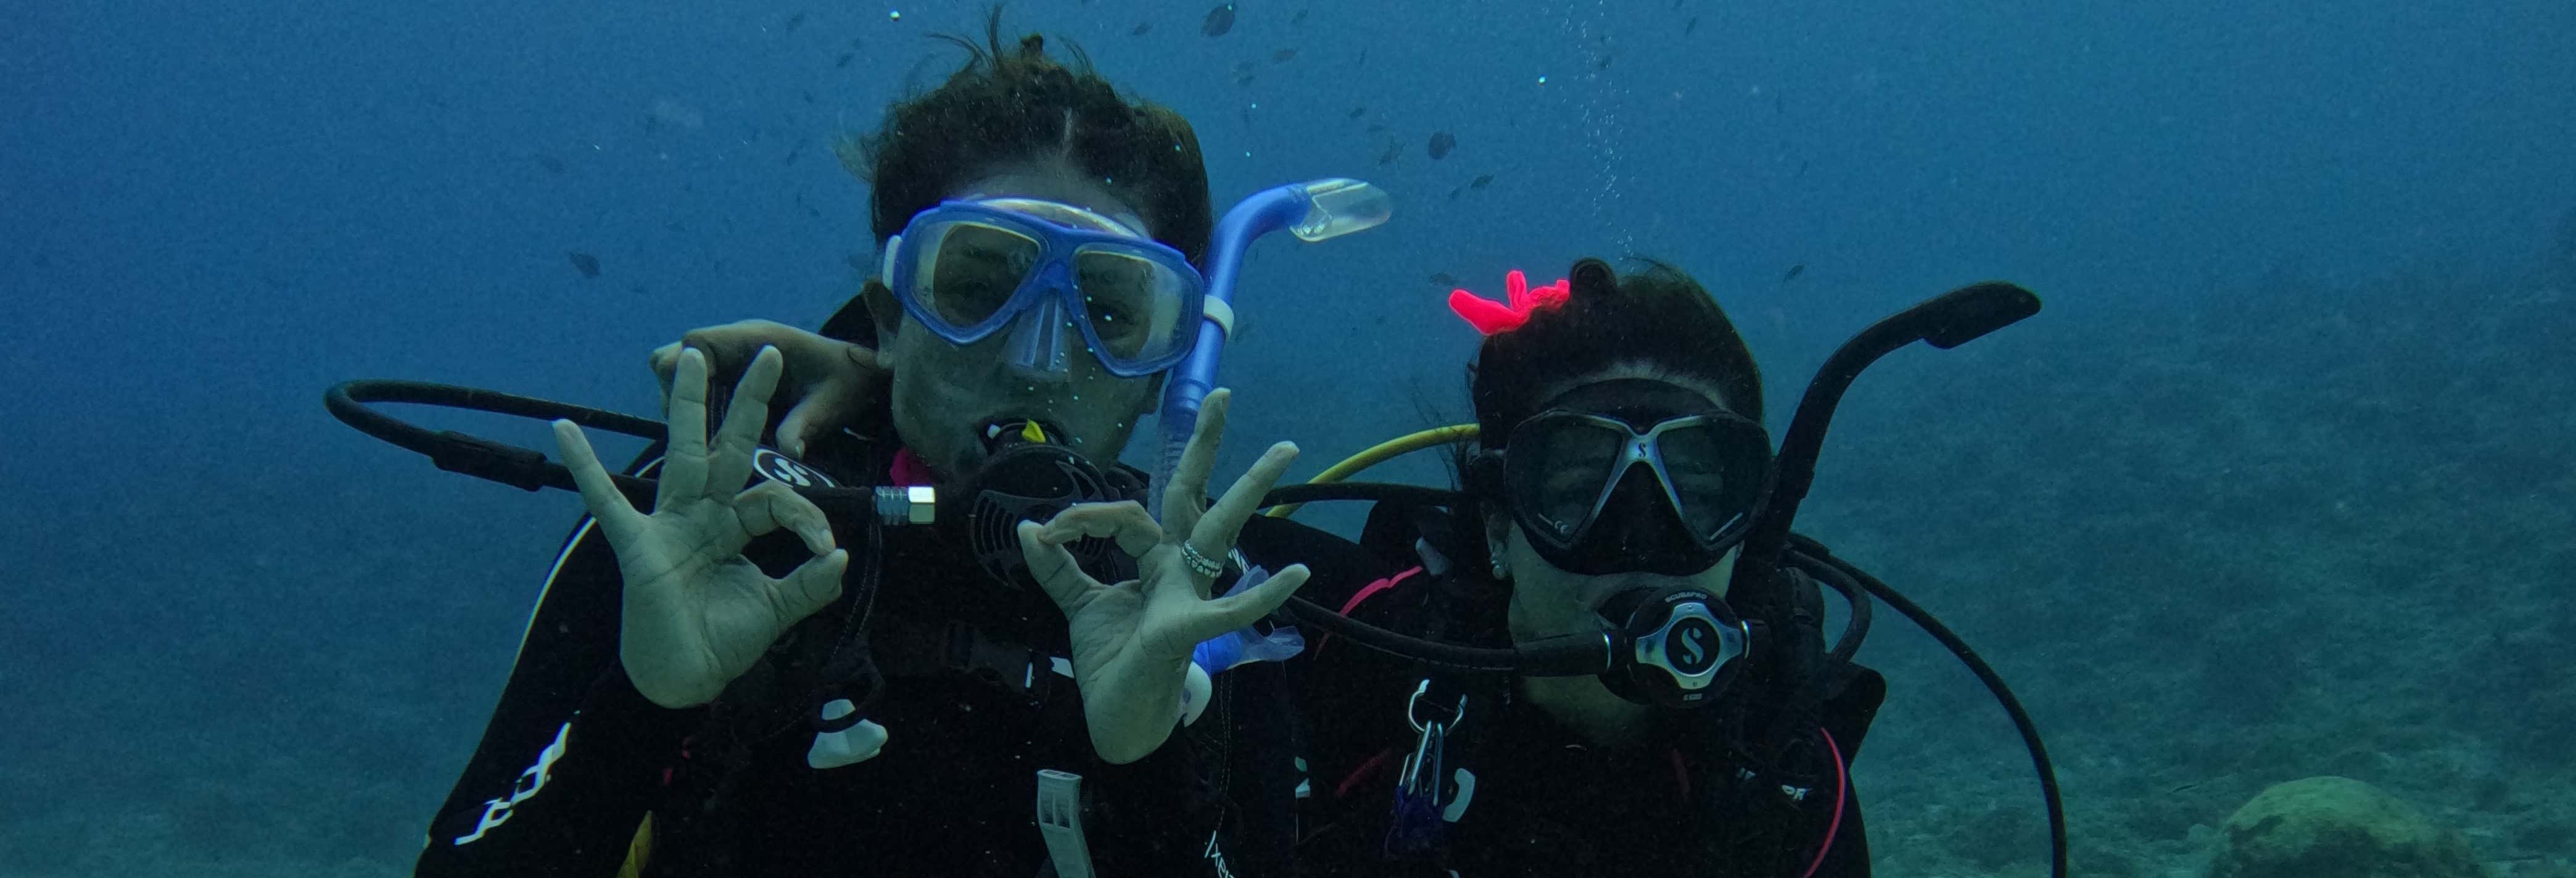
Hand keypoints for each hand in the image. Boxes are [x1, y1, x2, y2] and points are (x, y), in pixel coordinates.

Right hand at [557, 346, 851, 708]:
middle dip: (750, 402)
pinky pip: (607, 501)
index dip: (806, 518)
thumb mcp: (778, 610)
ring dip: (690, 406)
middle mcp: (703, 515)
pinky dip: (585, 467)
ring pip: (685, 455)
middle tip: (773, 352)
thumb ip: (809, 584)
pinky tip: (564, 429)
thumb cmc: (724, 641)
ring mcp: (669, 525)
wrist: (686, 680)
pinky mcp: (638, 544)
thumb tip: (840, 556)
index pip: (776, 499)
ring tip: (694, 357)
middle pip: (730, 448)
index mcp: (736, 527)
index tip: (824, 548)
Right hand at [649, 319, 883, 457]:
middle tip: (696, 430)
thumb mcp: (831, 405)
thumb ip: (807, 424)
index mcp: (757, 339)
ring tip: (707, 437)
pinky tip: (716, 436)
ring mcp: (731, 359)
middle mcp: (736, 344)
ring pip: (680, 372)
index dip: (684, 372)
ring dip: (685, 402)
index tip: (694, 410)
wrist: (861, 376)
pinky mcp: (732, 375)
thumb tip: (788, 451)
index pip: (697, 342)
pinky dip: (697, 407)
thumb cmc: (848, 384)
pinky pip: (697, 386)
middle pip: (676, 356)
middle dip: (676, 391)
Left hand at [1017, 389, 1309, 762]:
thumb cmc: (1110, 663)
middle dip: (1206, 445)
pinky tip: (1296, 575)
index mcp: (1152, 560)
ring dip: (1250, 491)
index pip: (1126, 514)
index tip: (1048, 531)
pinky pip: (1230, 609)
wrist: (1116, 719)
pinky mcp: (1189, 628)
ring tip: (1285, 450)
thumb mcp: (1076, 605)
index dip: (1085, 515)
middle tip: (1225, 394)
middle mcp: (1177, 568)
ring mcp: (1189, 593)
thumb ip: (1057, 566)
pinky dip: (1262, 594)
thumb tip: (1028, 527)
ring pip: (1219, 531)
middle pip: (1191, 495)